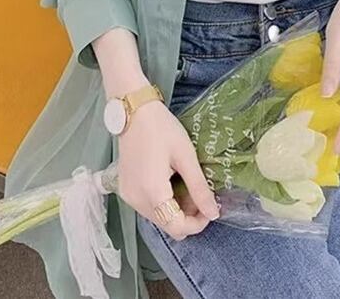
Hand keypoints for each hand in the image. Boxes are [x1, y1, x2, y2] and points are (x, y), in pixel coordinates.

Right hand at [115, 98, 219, 239]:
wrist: (134, 111)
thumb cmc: (162, 129)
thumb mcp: (186, 156)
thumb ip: (199, 188)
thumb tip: (214, 213)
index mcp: (152, 192)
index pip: (177, 227)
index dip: (197, 223)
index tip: (210, 208)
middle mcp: (136, 200)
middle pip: (166, 225)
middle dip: (187, 215)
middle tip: (199, 193)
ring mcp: (128, 196)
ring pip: (157, 217)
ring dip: (175, 208)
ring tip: (185, 183)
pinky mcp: (125, 189)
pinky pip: (147, 207)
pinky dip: (162, 202)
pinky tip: (170, 182)